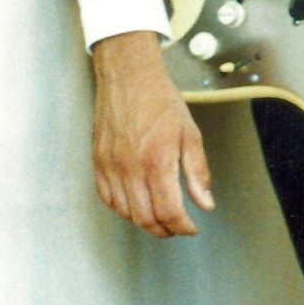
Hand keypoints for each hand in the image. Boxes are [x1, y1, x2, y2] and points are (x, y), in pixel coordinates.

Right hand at [89, 32, 213, 238]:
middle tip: (177, 227)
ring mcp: (110, 165)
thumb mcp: (189, 134)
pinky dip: (122, 208)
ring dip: (143, 222)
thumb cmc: (159, 99)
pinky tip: (135, 204)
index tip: (191, 227)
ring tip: (159, 217)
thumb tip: (205, 203)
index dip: (182, 227)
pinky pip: (106, 197)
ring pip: (124, 212)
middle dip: (164, 230)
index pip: (168, 211)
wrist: (129, 75)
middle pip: (145, 218)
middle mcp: (130, 167)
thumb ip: (197, 172)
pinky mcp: (98, 160)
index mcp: (157, 161)